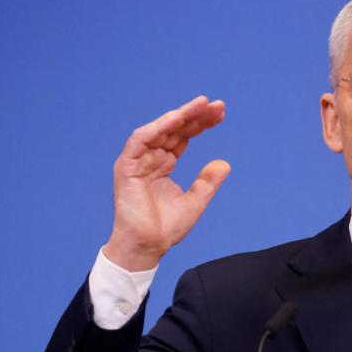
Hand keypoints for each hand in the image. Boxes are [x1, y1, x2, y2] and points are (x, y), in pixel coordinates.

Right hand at [103, 96, 229, 271]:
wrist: (147, 246)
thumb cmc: (166, 228)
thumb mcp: (196, 201)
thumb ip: (207, 182)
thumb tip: (225, 164)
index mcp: (163, 164)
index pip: (182, 137)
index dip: (200, 124)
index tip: (220, 113)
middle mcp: (150, 158)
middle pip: (173, 129)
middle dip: (195, 115)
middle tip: (216, 105)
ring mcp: (137, 161)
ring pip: (159, 129)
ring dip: (180, 115)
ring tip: (201, 105)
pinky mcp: (127, 167)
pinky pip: (140, 140)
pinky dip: (158, 127)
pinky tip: (177, 118)